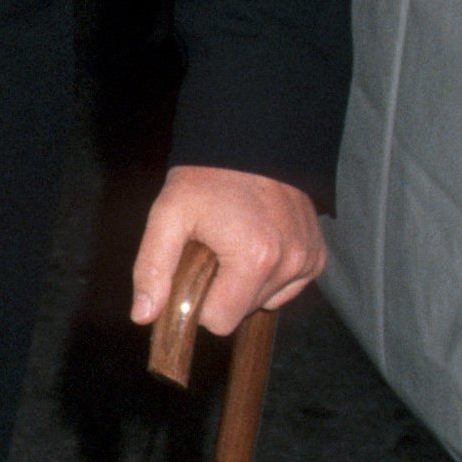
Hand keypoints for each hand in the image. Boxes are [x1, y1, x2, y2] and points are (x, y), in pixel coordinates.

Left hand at [130, 165, 324, 339]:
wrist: (250, 141)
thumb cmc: (206, 177)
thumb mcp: (168, 215)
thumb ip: (153, 268)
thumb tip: (143, 316)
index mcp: (254, 260)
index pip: (220, 321)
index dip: (200, 300)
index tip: (195, 269)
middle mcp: (289, 264)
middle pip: (243, 312)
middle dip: (223, 290)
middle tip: (214, 249)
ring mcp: (308, 260)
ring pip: (266, 302)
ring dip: (247, 283)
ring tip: (236, 242)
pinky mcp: (318, 256)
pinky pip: (288, 288)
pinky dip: (271, 275)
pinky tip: (258, 244)